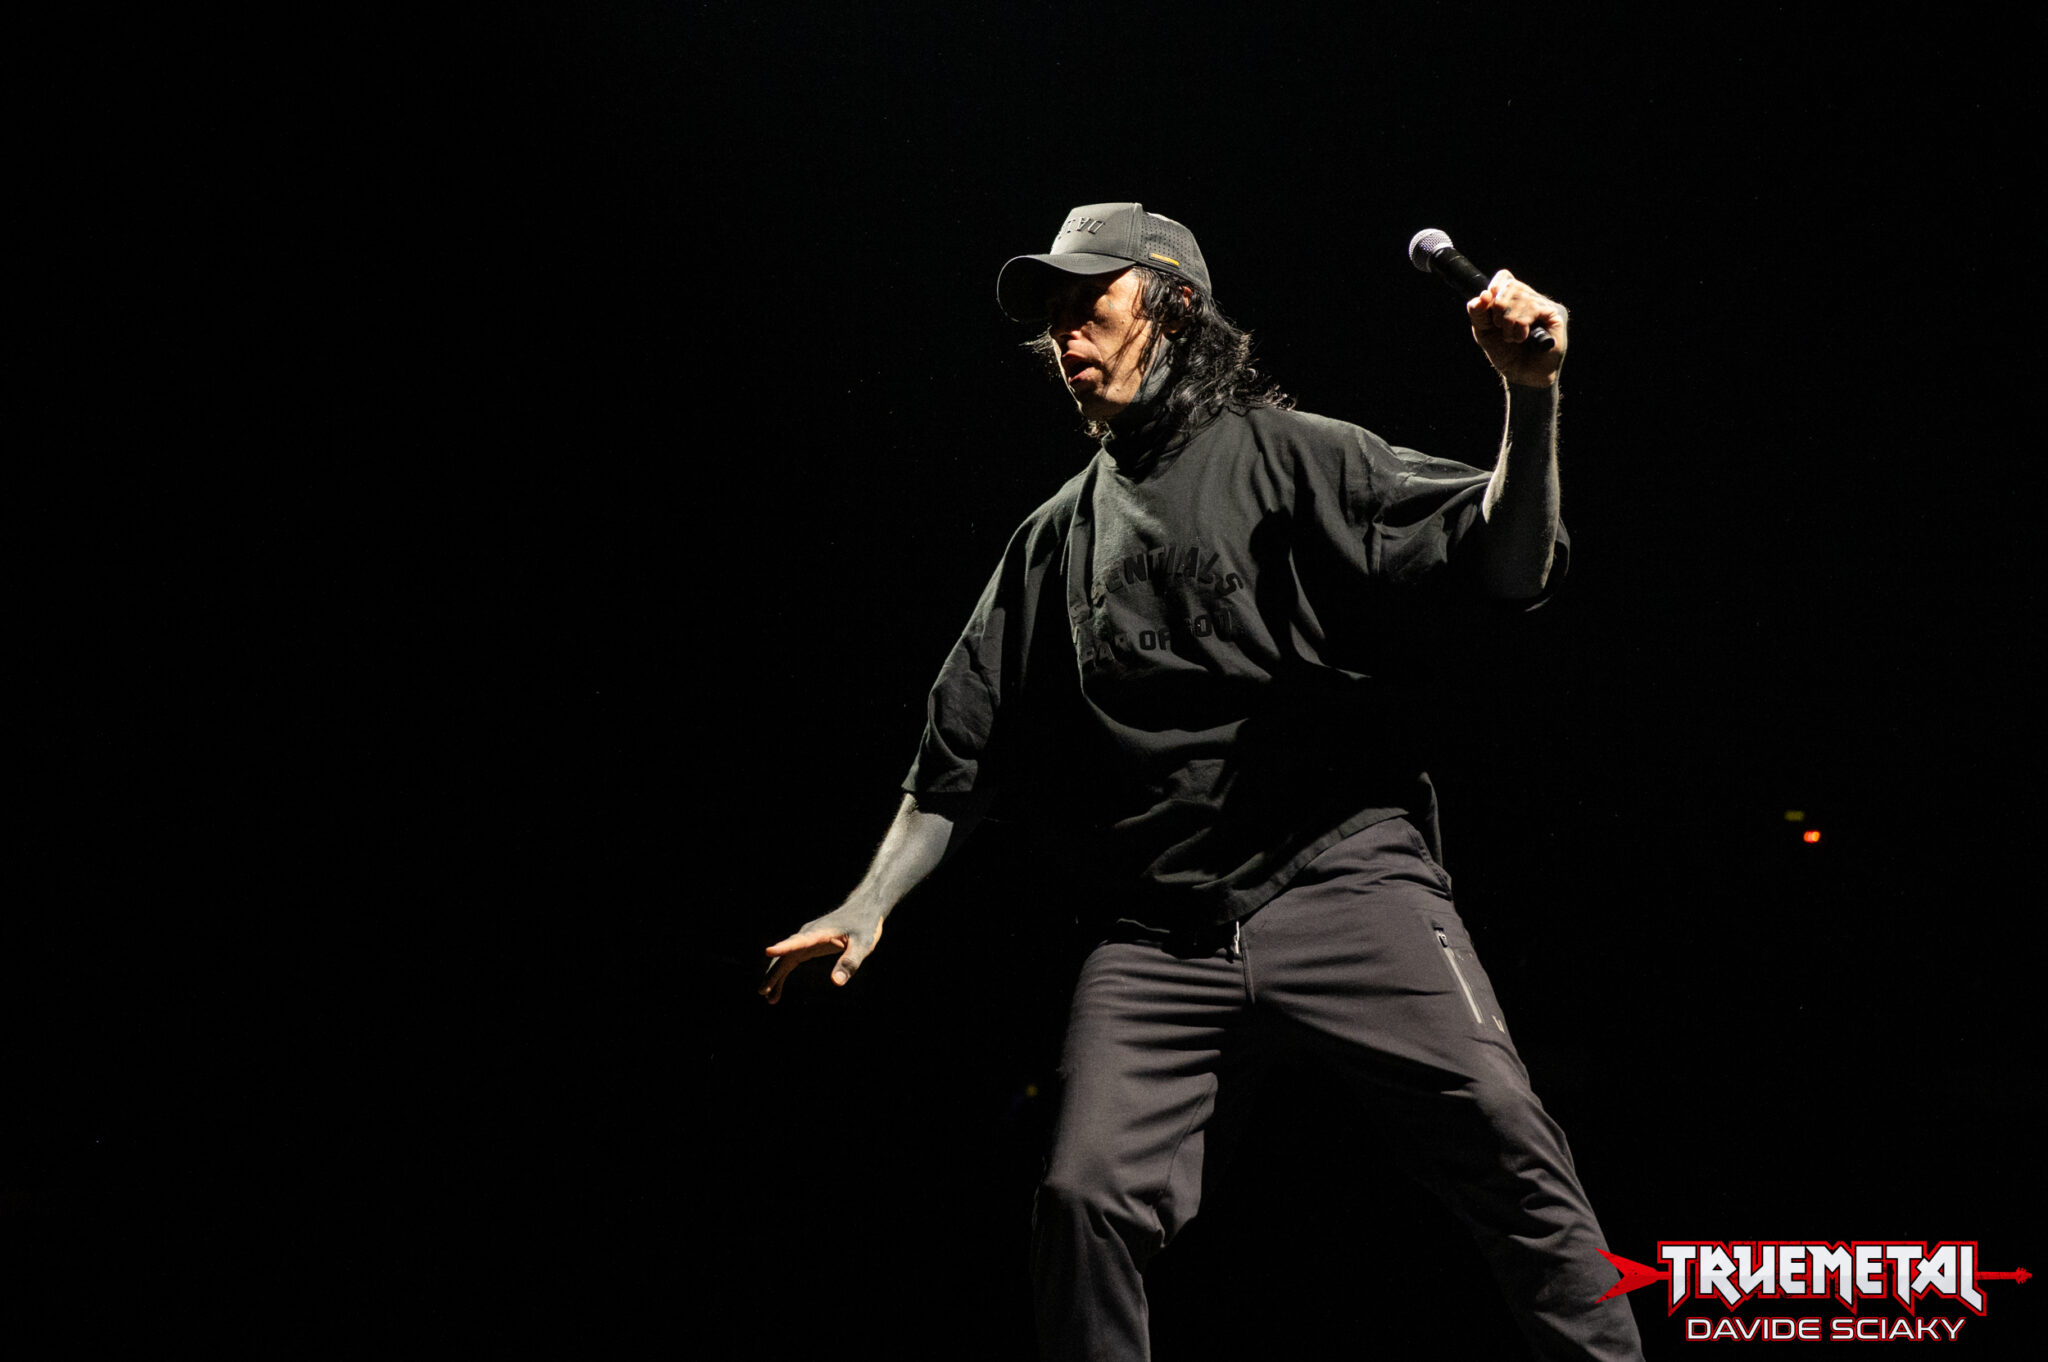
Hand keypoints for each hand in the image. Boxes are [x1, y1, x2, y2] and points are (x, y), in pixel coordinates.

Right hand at [759, 899, 886, 1003]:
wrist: (862, 909)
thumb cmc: (864, 925)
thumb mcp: (863, 944)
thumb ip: (850, 962)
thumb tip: (837, 983)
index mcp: (820, 932)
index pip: (800, 941)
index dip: (785, 947)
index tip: (768, 951)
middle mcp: (808, 934)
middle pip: (786, 954)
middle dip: (773, 972)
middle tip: (762, 991)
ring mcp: (806, 939)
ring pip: (784, 959)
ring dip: (775, 976)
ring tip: (768, 998)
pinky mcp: (808, 944)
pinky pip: (790, 960)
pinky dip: (783, 974)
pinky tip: (777, 992)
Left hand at [1468, 270, 1567, 388]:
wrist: (1522, 376)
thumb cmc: (1506, 353)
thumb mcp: (1484, 332)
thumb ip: (1478, 313)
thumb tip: (1482, 295)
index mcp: (1514, 298)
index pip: (1504, 277)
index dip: (1493, 289)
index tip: (1488, 308)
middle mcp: (1530, 297)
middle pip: (1510, 285)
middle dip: (1498, 309)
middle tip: (1501, 329)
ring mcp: (1544, 304)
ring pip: (1520, 297)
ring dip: (1509, 322)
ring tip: (1513, 338)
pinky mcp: (1555, 314)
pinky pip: (1532, 308)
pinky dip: (1521, 325)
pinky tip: (1523, 337)